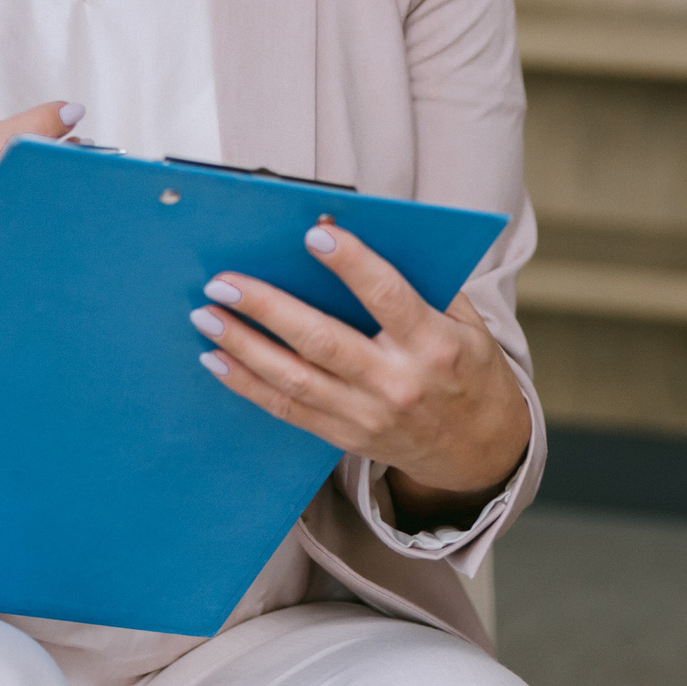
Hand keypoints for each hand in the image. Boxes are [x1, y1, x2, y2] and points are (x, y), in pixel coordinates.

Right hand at [0, 100, 81, 408]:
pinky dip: (30, 237)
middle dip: (53, 166)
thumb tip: (24, 136)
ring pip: (23, 227)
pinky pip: (13, 259)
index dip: (36, 127)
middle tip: (77, 150)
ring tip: (60, 185)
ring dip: (48, 201)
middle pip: (17, 190)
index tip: (68, 113)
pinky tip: (38, 226)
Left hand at [191, 222, 530, 526]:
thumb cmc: (468, 369)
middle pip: (322, 340)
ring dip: (243, 346)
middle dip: (268, 308)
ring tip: (207, 317)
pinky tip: (218, 361)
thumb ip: (420, 282)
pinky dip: (248, 385)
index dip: (352, 265)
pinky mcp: (346, 437)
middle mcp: (398, 383)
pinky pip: (288, 410)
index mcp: (434, 344)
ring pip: (294, 379)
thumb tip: (353, 235)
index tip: (315, 235)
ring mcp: (368, 415)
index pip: (388, 297)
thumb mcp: (466, 322)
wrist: (479, 450)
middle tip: (225, 281)